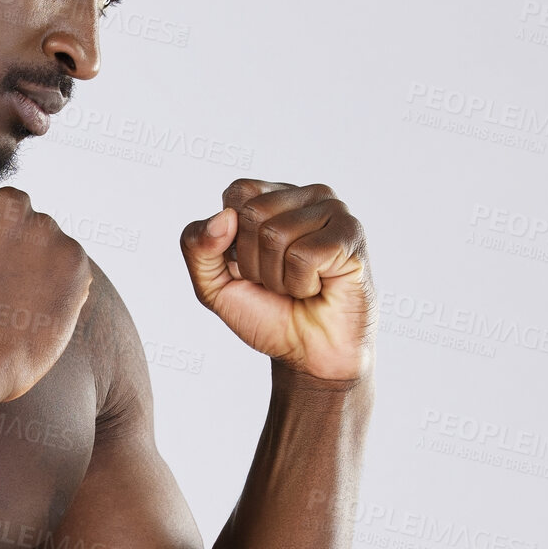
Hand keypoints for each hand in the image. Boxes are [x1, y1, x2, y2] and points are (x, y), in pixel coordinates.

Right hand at [0, 179, 92, 402]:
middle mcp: (10, 202)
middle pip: (13, 211)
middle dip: (7, 237)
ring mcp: (47, 229)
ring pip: (44, 237)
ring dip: (35, 259)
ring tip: (17, 299)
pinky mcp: (75, 258)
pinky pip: (69, 263)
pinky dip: (58, 282)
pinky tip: (37, 308)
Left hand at [179, 179, 373, 381]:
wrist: (308, 355)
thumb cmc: (267, 313)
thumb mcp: (212, 283)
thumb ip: (196, 246)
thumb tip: (225, 217)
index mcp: (273, 196)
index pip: (237, 193)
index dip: (232, 240)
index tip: (251, 265)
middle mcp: (306, 196)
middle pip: (253, 214)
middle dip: (253, 262)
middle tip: (277, 282)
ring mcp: (333, 211)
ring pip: (276, 234)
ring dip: (277, 278)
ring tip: (297, 287)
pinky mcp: (351, 235)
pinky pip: (303, 256)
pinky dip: (300, 285)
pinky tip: (317, 289)